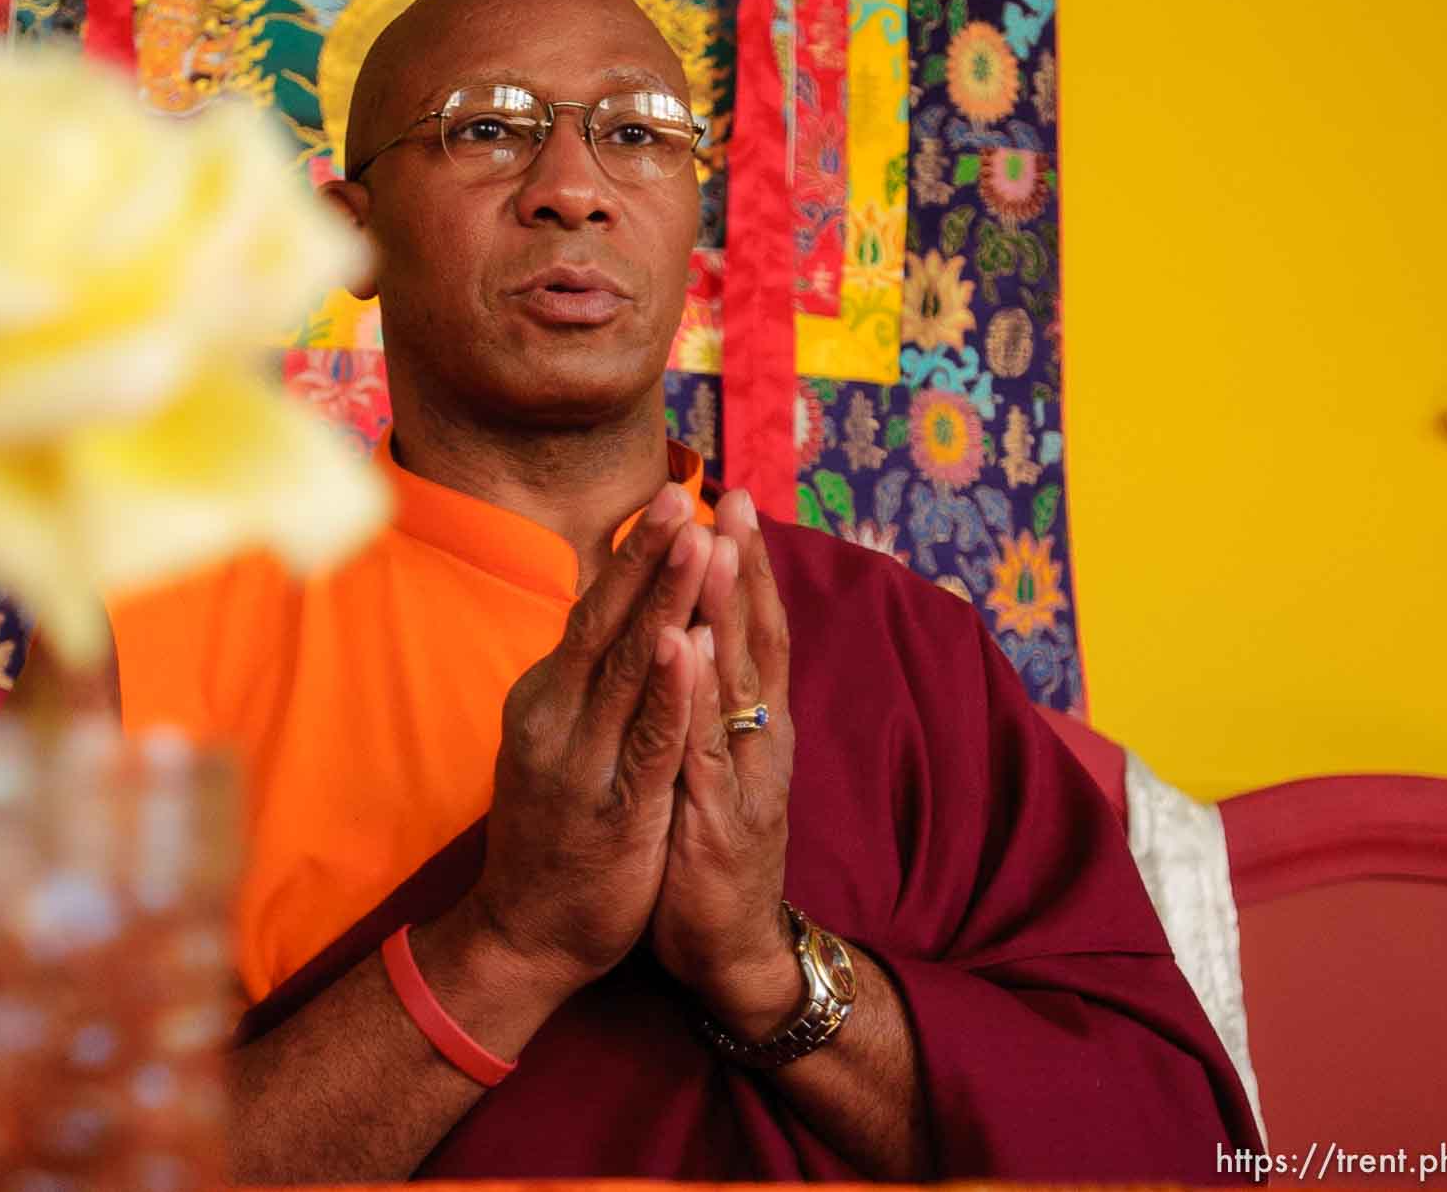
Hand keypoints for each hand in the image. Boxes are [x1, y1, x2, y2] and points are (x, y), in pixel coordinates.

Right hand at [462, 484, 714, 998]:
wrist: (523, 934)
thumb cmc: (549, 833)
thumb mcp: (555, 743)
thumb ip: (580, 685)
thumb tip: (607, 620)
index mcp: (548, 698)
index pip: (596, 610)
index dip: (635, 553)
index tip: (672, 496)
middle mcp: (556, 717)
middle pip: (608, 621)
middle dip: (650, 554)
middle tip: (683, 491)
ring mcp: (581, 761)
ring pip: (630, 667)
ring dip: (666, 600)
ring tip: (696, 542)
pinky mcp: (613, 808)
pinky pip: (646, 739)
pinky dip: (669, 689)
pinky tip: (689, 643)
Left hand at [650, 489, 800, 1038]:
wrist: (730, 948)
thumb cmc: (711, 845)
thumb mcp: (712, 761)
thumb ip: (709, 701)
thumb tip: (694, 632)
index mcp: (754, 721)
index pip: (754, 627)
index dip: (746, 566)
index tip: (730, 498)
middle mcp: (759, 739)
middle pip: (755, 638)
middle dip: (742, 567)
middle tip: (732, 499)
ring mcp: (743, 778)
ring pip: (736, 684)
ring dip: (725, 612)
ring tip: (713, 546)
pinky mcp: (717, 822)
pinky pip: (703, 749)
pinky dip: (696, 697)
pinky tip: (686, 649)